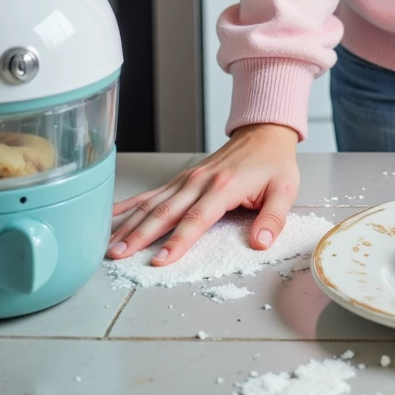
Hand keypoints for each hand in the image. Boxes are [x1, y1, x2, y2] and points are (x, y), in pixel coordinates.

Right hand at [105, 122, 300, 267]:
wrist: (264, 133)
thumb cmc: (273, 162)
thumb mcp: (285, 189)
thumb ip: (273, 218)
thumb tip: (261, 242)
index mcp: (224, 187)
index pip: (197, 219)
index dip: (178, 241)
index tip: (160, 261)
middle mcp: (200, 182)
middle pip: (165, 212)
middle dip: (139, 236)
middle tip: (118, 256)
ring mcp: (187, 179)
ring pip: (152, 203)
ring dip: (130, 224)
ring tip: (109, 245)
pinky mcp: (182, 179)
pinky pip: (152, 193)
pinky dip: (130, 205)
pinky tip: (111, 216)